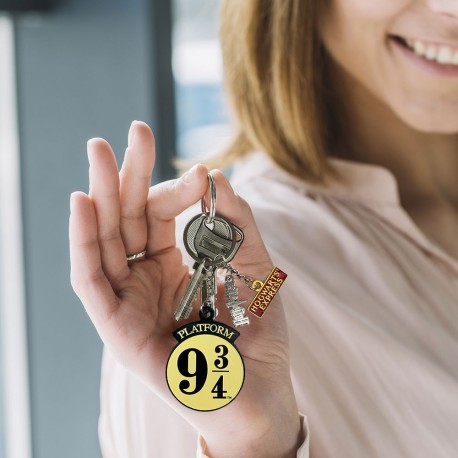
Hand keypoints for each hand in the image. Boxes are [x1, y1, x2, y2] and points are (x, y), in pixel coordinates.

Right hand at [69, 121, 302, 456]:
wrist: (259, 396)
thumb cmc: (257, 337)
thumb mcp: (256, 270)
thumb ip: (240, 224)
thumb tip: (219, 174)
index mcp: (173, 264)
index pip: (160, 215)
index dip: (176, 188)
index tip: (202, 173)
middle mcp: (146, 278)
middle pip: (127, 218)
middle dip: (128, 174)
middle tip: (135, 132)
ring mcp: (129, 302)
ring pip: (104, 242)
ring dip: (100, 196)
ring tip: (100, 151)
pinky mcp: (118, 330)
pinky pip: (92, 282)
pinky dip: (84, 244)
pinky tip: (83, 202)